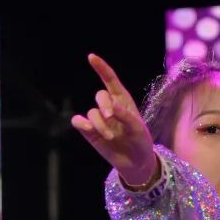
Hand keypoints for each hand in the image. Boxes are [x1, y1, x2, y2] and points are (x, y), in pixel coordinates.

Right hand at [71, 54, 158, 186]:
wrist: (135, 163)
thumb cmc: (141, 142)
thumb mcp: (139, 129)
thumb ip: (126, 117)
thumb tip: (112, 107)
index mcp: (123, 101)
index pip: (110, 80)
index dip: (101, 68)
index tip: (91, 57)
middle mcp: (109, 107)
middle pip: (100, 95)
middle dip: (104, 105)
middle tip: (111, 117)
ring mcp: (99, 119)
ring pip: (91, 113)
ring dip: (99, 124)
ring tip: (109, 136)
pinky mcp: (90, 132)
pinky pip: (78, 121)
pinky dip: (82, 124)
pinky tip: (88, 129)